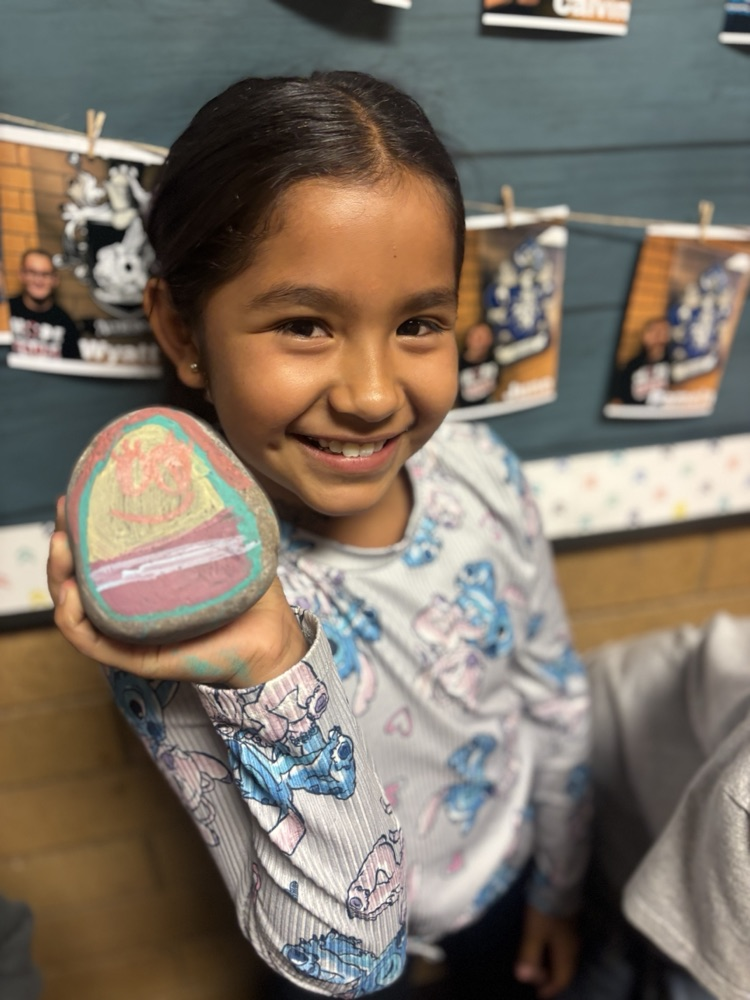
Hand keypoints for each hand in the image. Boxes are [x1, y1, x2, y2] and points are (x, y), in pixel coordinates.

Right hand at [47, 497, 307, 687]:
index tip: (77, 492)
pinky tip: (70, 593)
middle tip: (64, 511)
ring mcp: (131, 632)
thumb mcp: (231, 543)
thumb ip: (218, 510)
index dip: (84, 524)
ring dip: (58, 577)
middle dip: (63, 542)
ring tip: (60, 545)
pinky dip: (73, 620)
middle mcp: (132, 604)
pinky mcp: (138, 657)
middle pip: (80, 576)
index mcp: (147, 578)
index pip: (103, 552)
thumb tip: (208, 464)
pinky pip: (93, 642)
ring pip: (76, 608)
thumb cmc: (251, 595)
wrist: (274, 639)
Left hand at [514, 905, 578, 998]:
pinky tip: (541, 948)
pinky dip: (551, 953)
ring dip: (551, 966)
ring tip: (536, 966)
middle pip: (564, 971)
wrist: (558, 883)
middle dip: (551, 979)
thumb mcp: (533, 933)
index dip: (549, 989)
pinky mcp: (568, 925)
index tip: (537, 994)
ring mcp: (572, 936)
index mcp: (567, 954)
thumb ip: (529, 957)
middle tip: (535, 981)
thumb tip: (523, 979)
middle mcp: (573, 948)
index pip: (561, 980)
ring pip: (563, 959)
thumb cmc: (545, 911)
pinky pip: (561, 948)